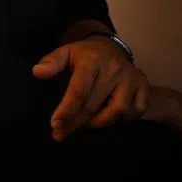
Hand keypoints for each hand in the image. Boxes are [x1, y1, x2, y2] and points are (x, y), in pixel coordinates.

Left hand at [31, 37, 148, 140]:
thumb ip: (51, 62)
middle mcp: (114, 68)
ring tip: (81, 128)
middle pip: (95, 104)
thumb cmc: (83, 56)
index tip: (55, 124)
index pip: (79, 90)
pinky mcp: (144, 86)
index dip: (67, 110)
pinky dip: (122, 122)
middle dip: (76, 123)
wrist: (110, 48)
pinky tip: (105, 121)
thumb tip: (37, 72)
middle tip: (61, 134)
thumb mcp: (65, 53)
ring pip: (118, 112)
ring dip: (98, 125)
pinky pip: (136, 112)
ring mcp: (132, 78)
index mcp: (92, 59)